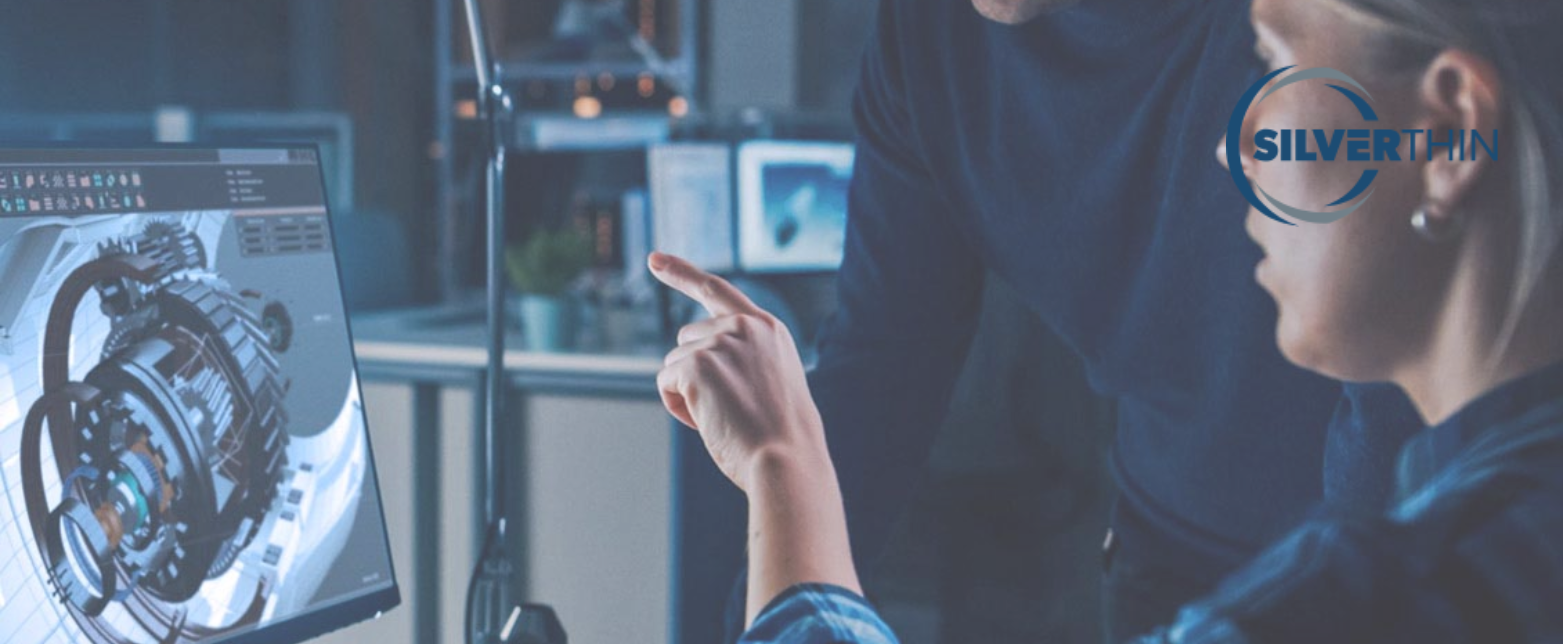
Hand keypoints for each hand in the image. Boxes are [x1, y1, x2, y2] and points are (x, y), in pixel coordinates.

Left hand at [649, 252, 828, 491]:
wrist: (786, 459)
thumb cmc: (780, 436)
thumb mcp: (772, 383)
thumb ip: (741, 359)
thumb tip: (690, 366)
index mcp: (768, 328)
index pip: (716, 290)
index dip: (681, 272)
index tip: (654, 259)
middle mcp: (744, 326)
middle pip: (687, 338)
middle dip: (694, 372)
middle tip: (730, 408)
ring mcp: (721, 341)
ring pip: (675, 363)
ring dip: (688, 393)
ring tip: (725, 417)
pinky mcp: (698, 363)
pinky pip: (666, 383)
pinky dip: (678, 407)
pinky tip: (708, 420)